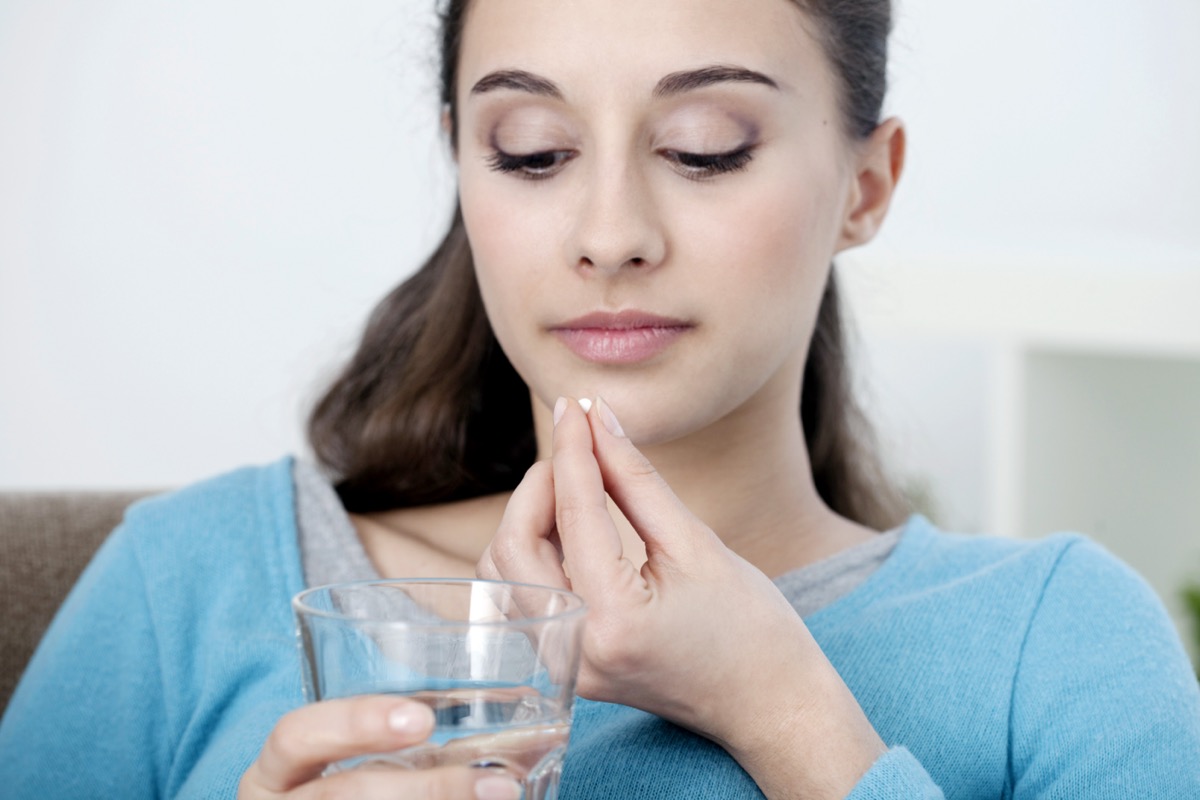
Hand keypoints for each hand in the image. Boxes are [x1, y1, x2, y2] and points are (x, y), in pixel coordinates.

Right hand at [238, 695, 521, 799]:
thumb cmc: (365, 798)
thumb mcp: (381, 775)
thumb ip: (433, 757)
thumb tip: (536, 742)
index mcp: (277, 775)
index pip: (295, 736)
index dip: (354, 723)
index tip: (424, 722)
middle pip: (338, 799)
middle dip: (424, 792)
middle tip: (497, 788)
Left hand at [477, 397, 885, 798]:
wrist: (767, 705)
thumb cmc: (751, 629)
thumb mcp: (697, 544)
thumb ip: (638, 480)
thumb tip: (599, 421)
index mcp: (615, 620)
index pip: (575, 514)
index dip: (573, 449)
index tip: (576, 406)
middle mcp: (574, 651)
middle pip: (514, 546)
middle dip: (541, 483)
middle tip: (579, 448)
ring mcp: (563, 667)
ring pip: (504, 572)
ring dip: (529, 517)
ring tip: (577, 486)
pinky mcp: (562, 668)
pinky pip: (519, 598)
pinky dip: (532, 552)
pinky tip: (568, 527)